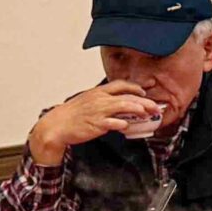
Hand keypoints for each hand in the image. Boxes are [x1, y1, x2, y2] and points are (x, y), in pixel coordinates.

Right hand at [29, 82, 159, 163]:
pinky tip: (129, 125)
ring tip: (148, 114)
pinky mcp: (96, 124)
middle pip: (127, 96)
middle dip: (144, 101)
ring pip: (123, 106)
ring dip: (138, 110)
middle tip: (155, 107)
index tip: (144, 92)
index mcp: (97, 92)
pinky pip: (113, 122)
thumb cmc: (71, 115)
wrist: (56, 125)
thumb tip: (118, 104)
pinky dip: (123, 123)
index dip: (134, 88)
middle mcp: (99, 99)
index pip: (120, 85)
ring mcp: (98, 111)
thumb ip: (103, 100)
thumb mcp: (87, 101)